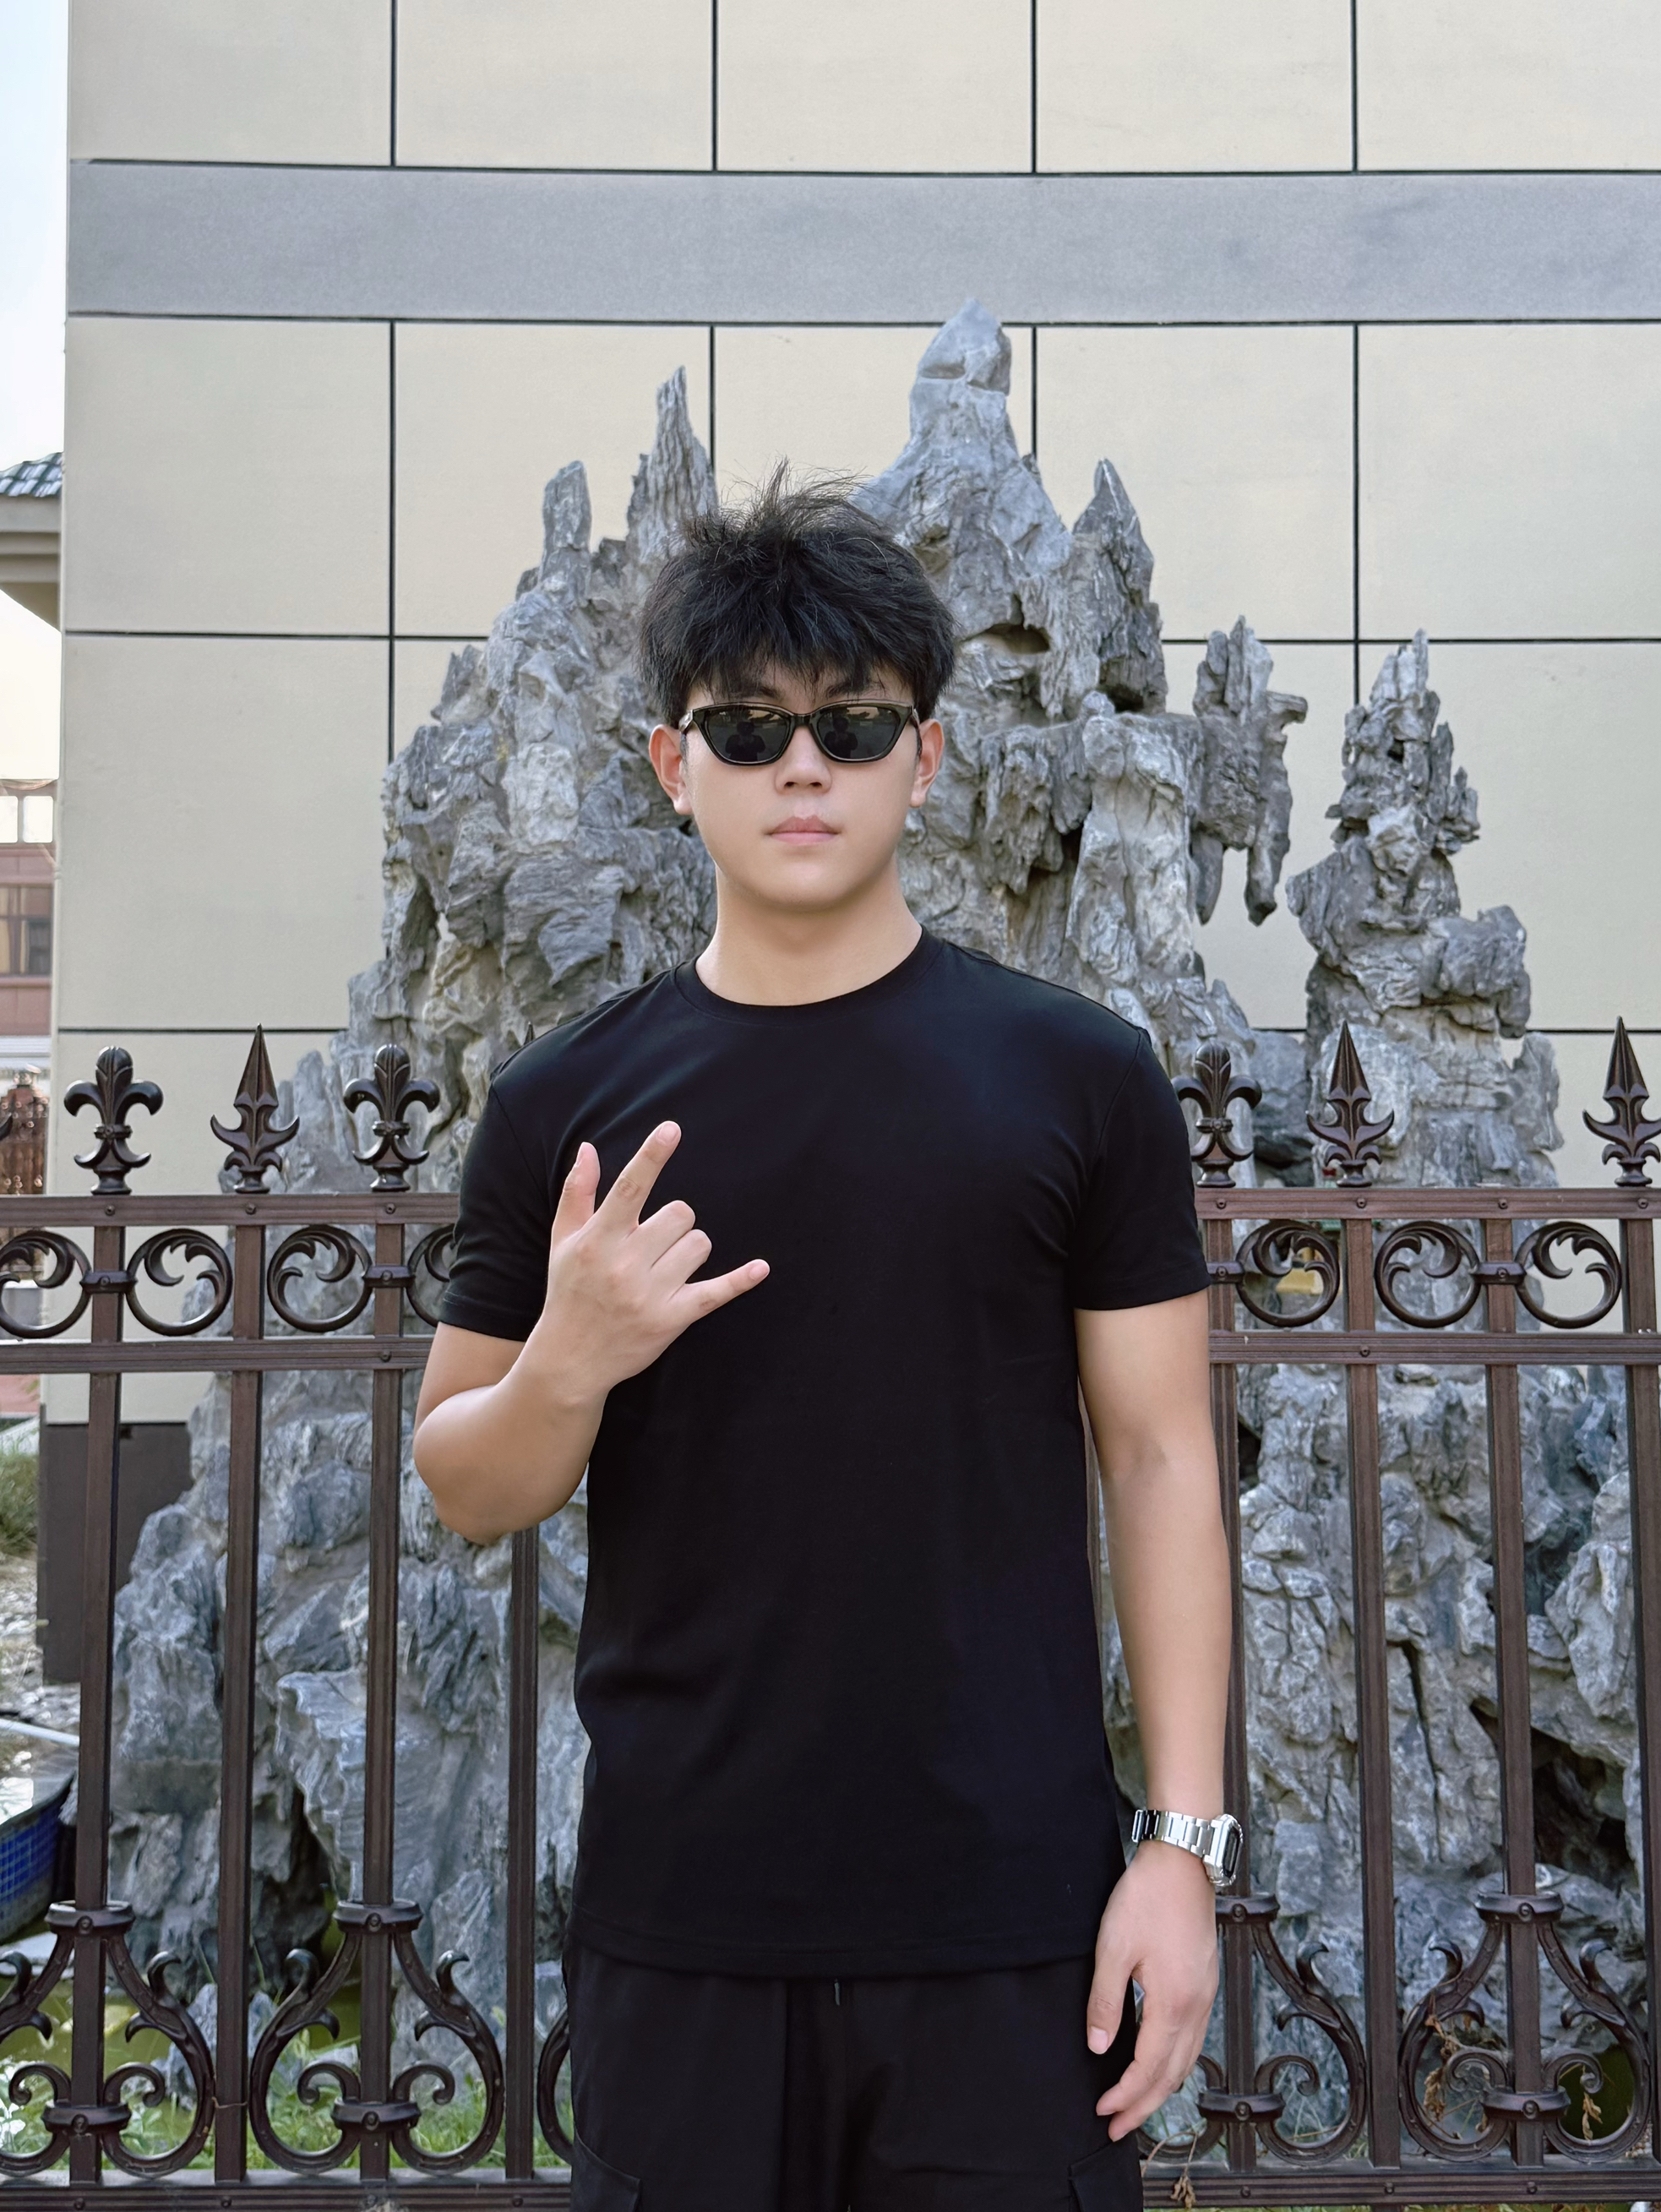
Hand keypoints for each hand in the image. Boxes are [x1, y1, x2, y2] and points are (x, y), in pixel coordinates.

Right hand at [524, 1122, 767, 1405]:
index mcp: (597, 1240)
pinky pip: (715, 1292)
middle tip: (653, 1243)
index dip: (651, 1157)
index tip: (671, 1129)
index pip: (629, 1189)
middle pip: (680, 1214)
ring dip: (688, 1250)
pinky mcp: (672, 1320)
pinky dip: (740, 1281)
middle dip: (673, 1223)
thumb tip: (587, 1148)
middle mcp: (624, 1265)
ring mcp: (650, 1294)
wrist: (570, 1359)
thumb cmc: (569, 1291)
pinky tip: (761, 1268)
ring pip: (699, 1245)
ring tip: (664, 1269)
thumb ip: (578, 1193)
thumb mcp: (563, 1242)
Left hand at [1087, 1840, 1218, 2138]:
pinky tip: (1161, 2063)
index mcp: (1174, 2003)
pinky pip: (1195, 2039)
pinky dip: (1176, 2063)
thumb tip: (1097, 2047)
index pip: (1148, 2068)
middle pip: (1173, 2074)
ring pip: (1188, 2060)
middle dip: (1144, 2106)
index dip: (1125, 2096)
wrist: (1183, 1861)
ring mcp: (1206, 1995)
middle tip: (1118, 2128)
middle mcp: (1198, 2007)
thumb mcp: (1113, 1948)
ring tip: (1137, 2106)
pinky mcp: (1206, 1982)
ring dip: (1162, 2088)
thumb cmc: (1146, 1898)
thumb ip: (1105, 2002)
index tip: (1102, 2112)